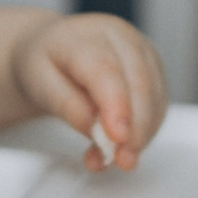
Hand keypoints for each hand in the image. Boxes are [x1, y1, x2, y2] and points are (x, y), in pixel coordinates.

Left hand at [9, 12, 167, 170]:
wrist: (54, 49)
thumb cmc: (45, 63)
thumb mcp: (39, 83)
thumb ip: (67, 105)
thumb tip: (96, 130)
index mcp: (86, 37)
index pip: (107, 71)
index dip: (116, 106)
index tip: (118, 138)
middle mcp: (121, 38)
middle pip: (139, 84)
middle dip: (135, 129)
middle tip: (122, 161)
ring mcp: (143, 52)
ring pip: (155, 97)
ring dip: (142, 134)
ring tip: (117, 159)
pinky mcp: (155, 69)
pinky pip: (159, 104)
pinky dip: (146, 130)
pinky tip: (125, 145)